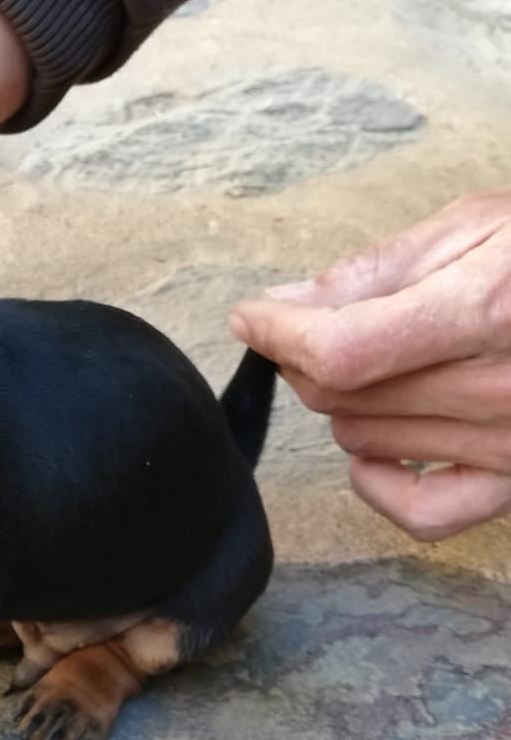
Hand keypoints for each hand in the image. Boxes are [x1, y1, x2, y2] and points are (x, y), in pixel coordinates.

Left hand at [231, 191, 510, 541]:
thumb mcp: (482, 227)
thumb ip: (380, 268)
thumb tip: (290, 302)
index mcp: (486, 312)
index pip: (337, 349)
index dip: (277, 332)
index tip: (253, 315)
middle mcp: (500, 390)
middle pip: (340, 395)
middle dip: (306, 355)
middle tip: (316, 322)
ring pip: (363, 440)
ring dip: (346, 402)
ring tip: (382, 359)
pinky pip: (422, 512)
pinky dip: (380, 483)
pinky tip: (380, 447)